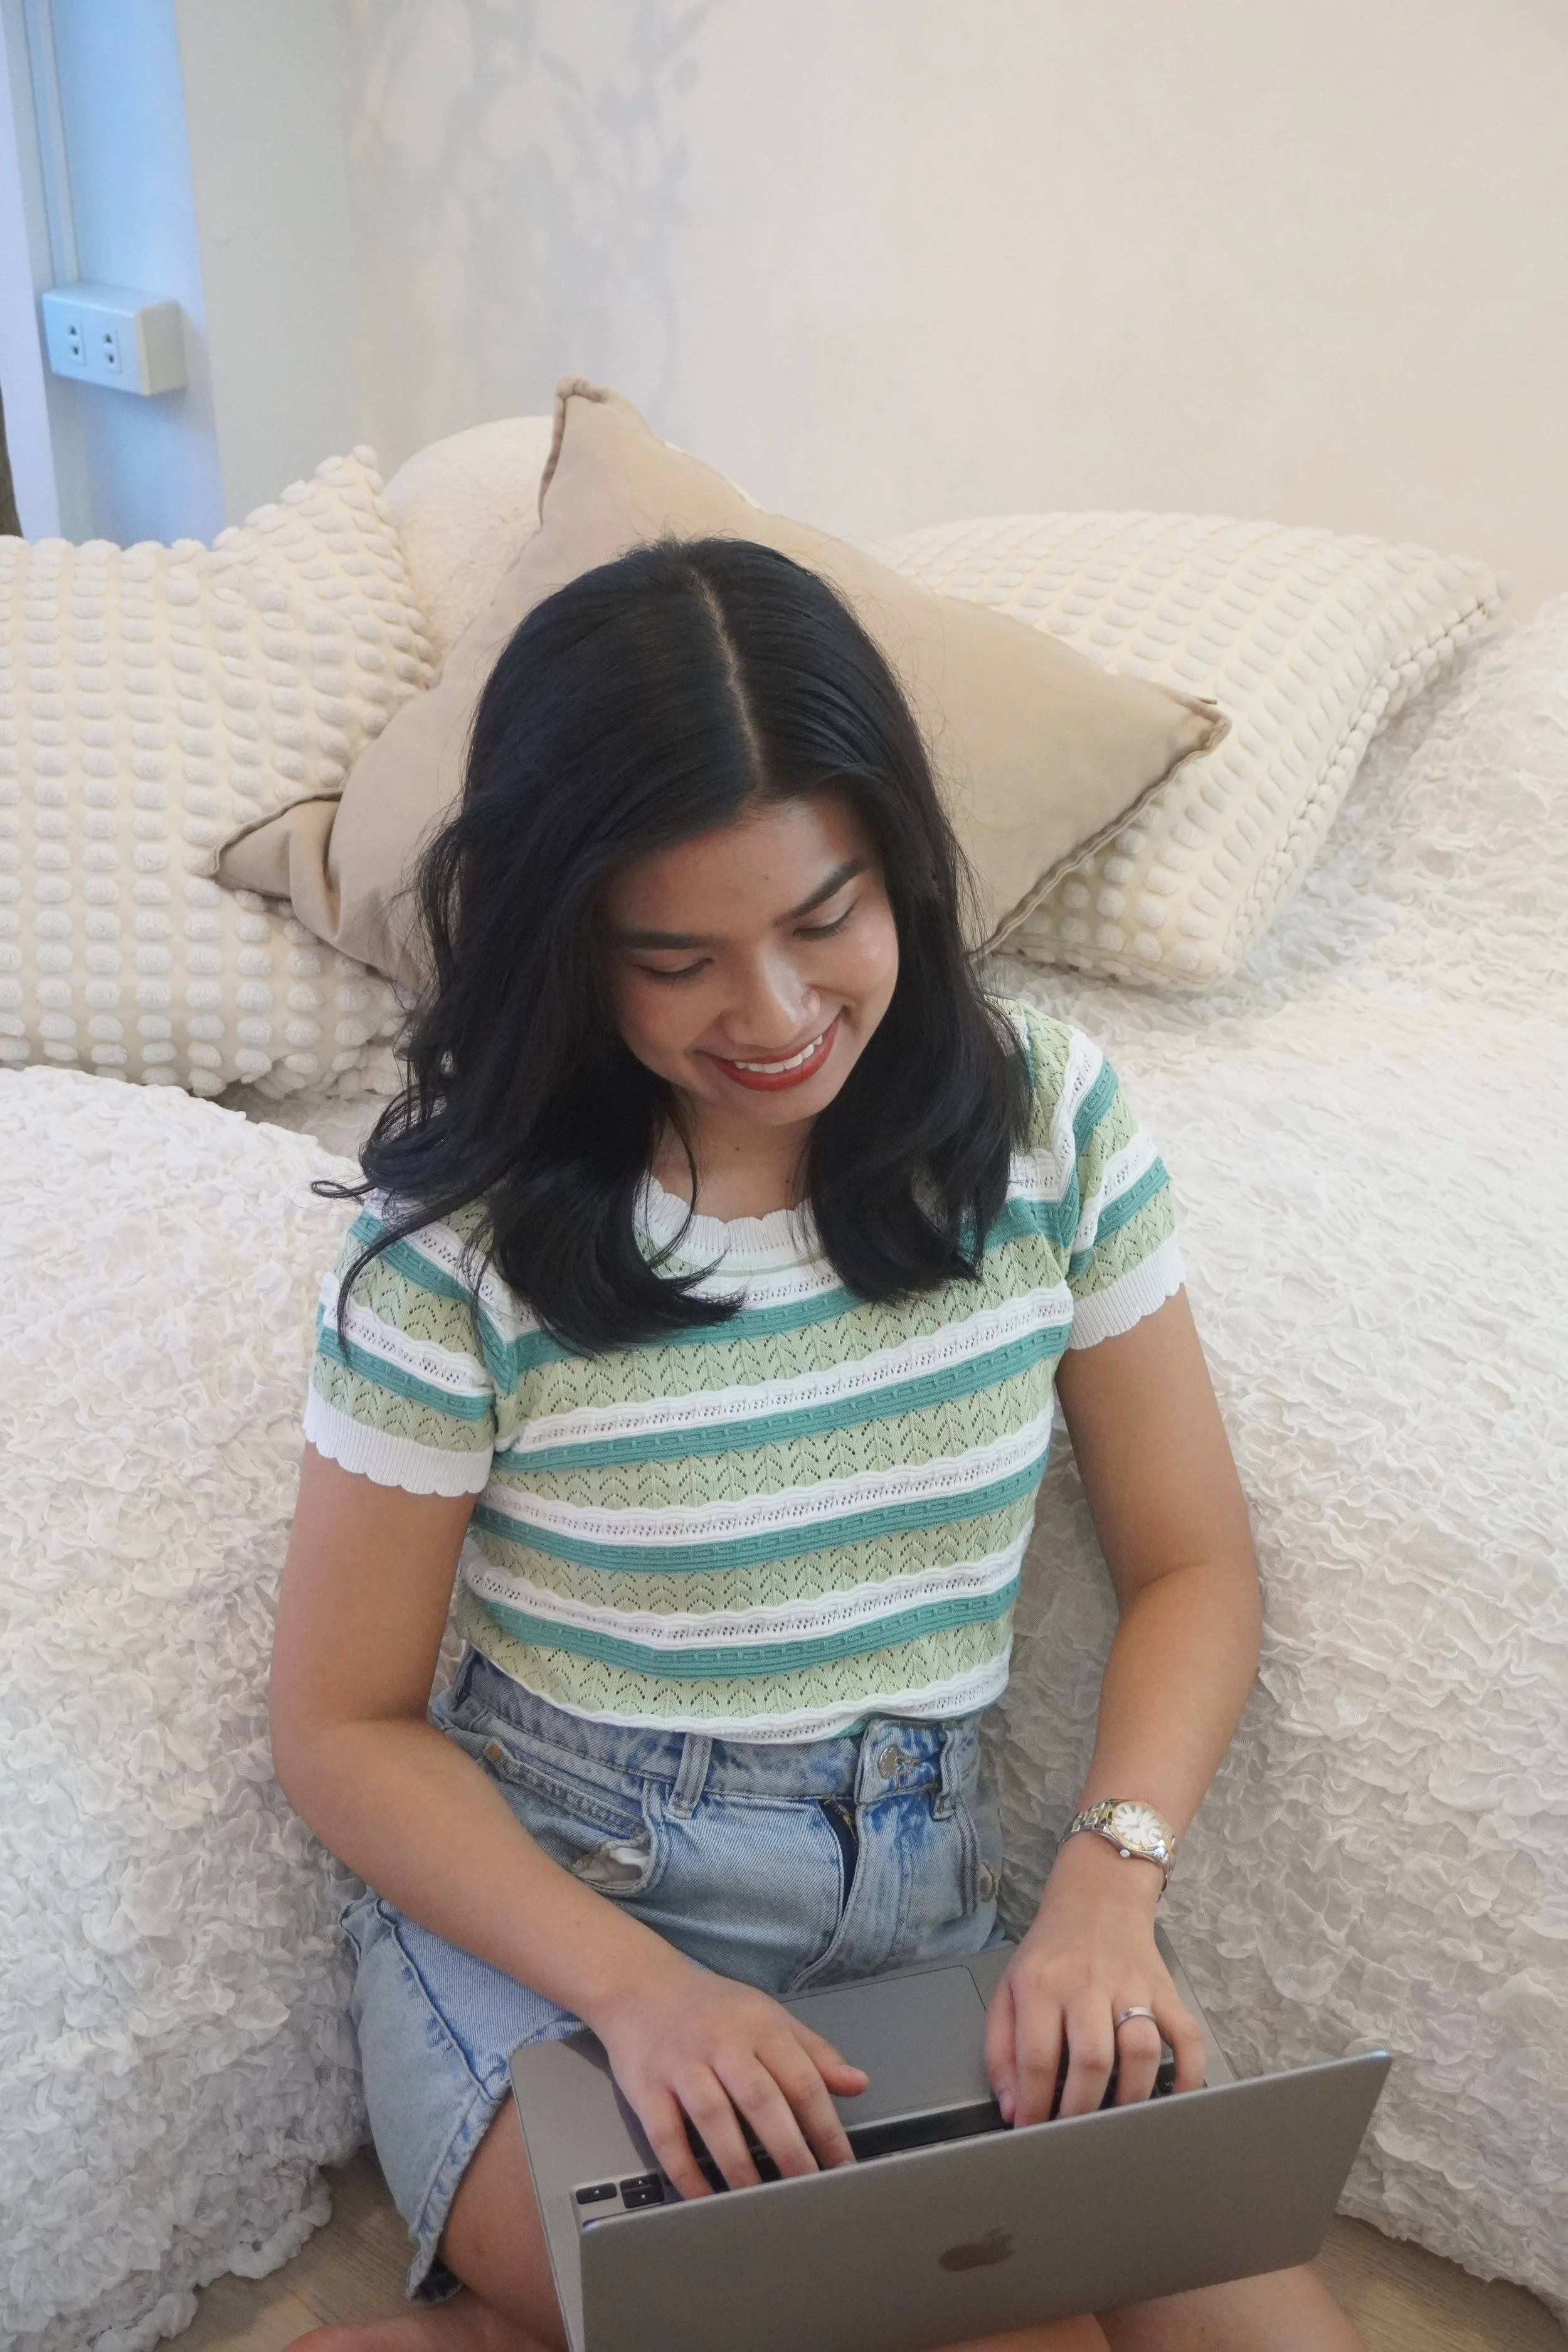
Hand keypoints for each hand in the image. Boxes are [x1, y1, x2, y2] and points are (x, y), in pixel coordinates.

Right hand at [585, 1946, 868, 2196]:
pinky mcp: (645, 2086)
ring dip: (739, 2165)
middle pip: (760, 2100)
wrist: (641, 1985)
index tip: (842, 2167)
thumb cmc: (713, 2009)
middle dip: (789, 2151)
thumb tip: (858, 2083)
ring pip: (713, 2118)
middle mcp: (721, 2042)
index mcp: (759, 2025)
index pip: (801, 2079)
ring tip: (759, 2202)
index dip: (826, 2127)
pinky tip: (704, 2197)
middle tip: (807, 2192)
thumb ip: (814, 2052)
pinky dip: (685, 2171)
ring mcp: (681, 2064)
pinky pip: (666, 2135)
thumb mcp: (769, 2016)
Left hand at [983, 1831, 1205, 2124]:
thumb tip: (1012, 2109)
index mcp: (1042, 1985)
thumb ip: (1001, 2049)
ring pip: (1141, 2051)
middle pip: (1092, 2059)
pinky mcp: (1167, 1990)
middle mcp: (1087, 1984)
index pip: (1037, 2058)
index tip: (1032, 2135)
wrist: (1097, 1895)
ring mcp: (1132, 1987)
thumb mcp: (1009, 1988)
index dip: (1034, 2107)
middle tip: (1075, 2138)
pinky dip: (1187, 2075)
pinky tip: (1171, 2100)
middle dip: (1083, 2111)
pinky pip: (1188, 2038)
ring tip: (1115, 2122)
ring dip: (1130, 2098)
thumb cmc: (1050, 1953)